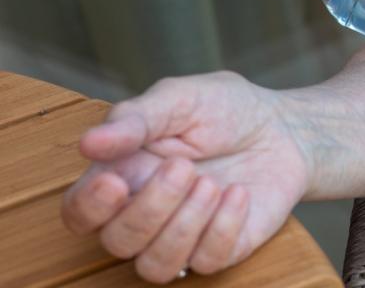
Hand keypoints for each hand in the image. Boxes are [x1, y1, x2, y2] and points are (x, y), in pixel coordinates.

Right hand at [61, 71, 309, 283]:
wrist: (285, 127)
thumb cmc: (226, 109)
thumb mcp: (180, 99)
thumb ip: (136, 120)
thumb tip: (88, 143)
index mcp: (123, 174)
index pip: (80, 213)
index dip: (89, 207)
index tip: (115, 182)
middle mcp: (146, 212)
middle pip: (118, 242)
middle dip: (150, 208)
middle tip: (185, 167)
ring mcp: (183, 235)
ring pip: (155, 266)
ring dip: (183, 226)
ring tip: (212, 183)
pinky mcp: (222, 247)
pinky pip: (206, 262)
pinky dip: (223, 228)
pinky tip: (239, 193)